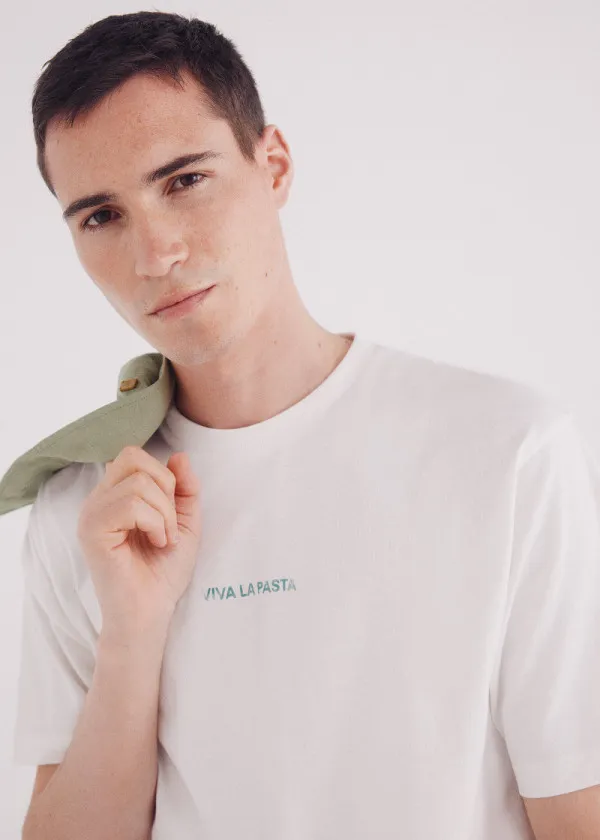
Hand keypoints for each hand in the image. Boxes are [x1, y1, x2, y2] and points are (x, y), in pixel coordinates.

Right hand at [76, 445, 201, 636]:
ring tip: (164, 539)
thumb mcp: (185, 521)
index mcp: (114, 495)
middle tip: (169, 525)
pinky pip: (131, 505)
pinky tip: (157, 543)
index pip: (135, 455)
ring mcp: (91, 514)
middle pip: (133, 457)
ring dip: (164, 513)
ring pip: (137, 482)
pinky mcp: (92, 532)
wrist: (152, 612)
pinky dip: (155, 523)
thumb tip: (180, 456)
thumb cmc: (164, 572)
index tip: (171, 514)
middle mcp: (98, 500)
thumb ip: (185, 488)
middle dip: (165, 488)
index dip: (164, 477)